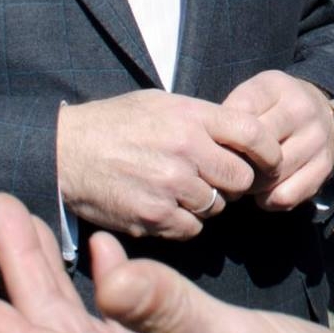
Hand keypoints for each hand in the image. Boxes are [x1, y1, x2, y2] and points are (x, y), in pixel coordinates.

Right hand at [56, 90, 280, 240]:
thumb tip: (242, 135)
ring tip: (177, 188)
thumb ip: (203, 119)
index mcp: (191, 117)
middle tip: (212, 178)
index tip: (269, 160)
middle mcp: (186, 151)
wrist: (64, 152)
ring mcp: (170, 186)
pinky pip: (190, 229)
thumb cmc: (114, 124)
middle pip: (241, 179)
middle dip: (232, 182)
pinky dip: (182, 223)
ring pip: (215, 207)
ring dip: (204, 203)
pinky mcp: (153, 217)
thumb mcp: (161, 103)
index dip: (269, 151)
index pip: (255, 133)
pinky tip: (163, 206)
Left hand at [222, 70, 333, 209]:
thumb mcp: (254, 95)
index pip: (240, 118)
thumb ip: (232, 112)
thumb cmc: (275, 106)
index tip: (216, 146)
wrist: (324, 111)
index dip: (222, 138)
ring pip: (269, 176)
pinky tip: (264, 191)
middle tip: (226, 168)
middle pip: (256, 149)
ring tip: (245, 178)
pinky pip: (286, 195)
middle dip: (235, 164)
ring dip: (250, 185)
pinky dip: (269, 200)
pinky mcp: (325, 167)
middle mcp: (302, 110)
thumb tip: (210, 148)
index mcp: (277, 87)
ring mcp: (317, 139)